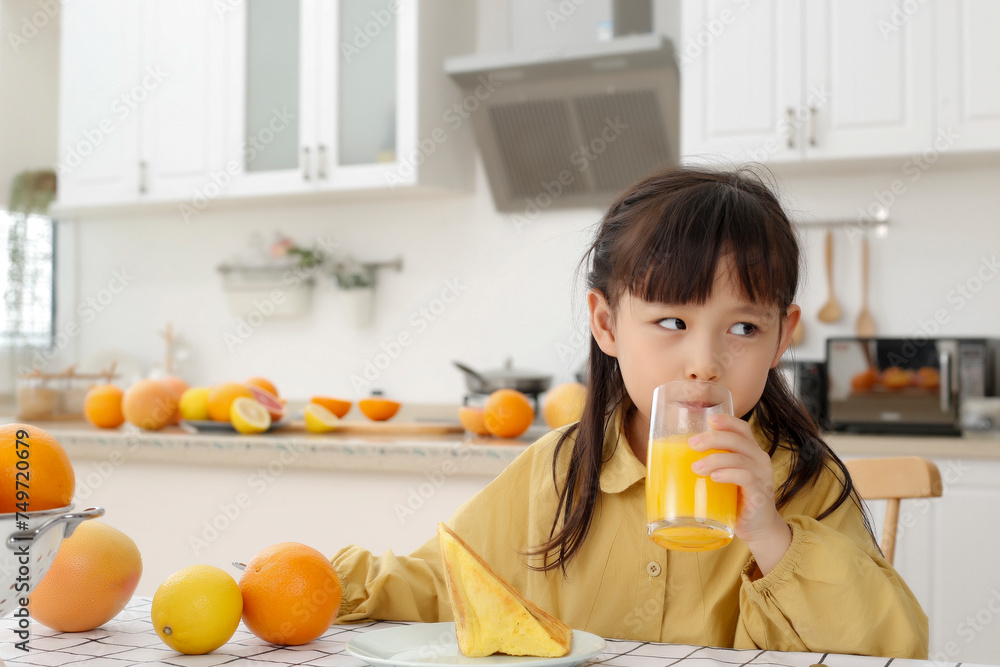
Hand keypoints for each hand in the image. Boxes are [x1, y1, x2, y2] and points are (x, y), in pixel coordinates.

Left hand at [688, 413, 790, 574]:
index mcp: (751, 452)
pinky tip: (714, 477)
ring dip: (715, 459)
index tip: (709, 419)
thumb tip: (674, 460)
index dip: (727, 421)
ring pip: (739, 457)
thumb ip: (712, 465)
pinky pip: (745, 477)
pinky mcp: (759, 492)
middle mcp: (759, 459)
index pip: (742, 429)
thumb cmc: (736, 501)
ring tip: (696, 468)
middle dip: (713, 438)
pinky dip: (728, 474)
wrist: (758, 529)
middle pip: (737, 439)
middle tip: (692, 444)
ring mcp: (762, 475)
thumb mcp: (725, 478)